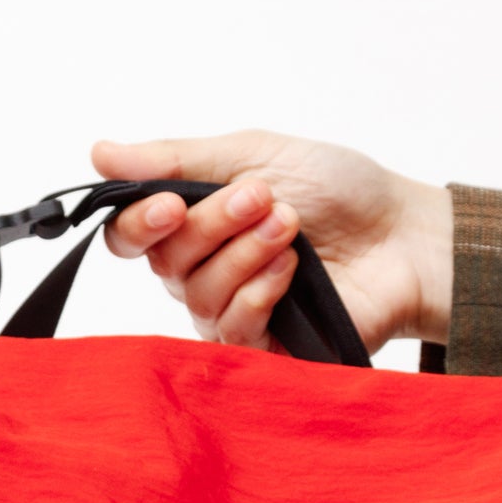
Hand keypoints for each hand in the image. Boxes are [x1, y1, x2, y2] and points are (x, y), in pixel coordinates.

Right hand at [93, 130, 451, 355]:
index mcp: (193, 223)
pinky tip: (294, 271)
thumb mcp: (255, 153)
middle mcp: (202, 272)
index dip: (138, 225)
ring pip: (197, 295)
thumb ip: (177, 159)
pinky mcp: (262, 349)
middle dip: (212, 224)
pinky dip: (260, 292)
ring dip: (245, 253)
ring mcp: (231, 311)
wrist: (404, 236)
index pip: (129, 238)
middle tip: (265, 198)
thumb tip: (98, 153)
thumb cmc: (338, 191)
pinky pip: (231, 330)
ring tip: (293, 227)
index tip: (171, 203)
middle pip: (164, 263)